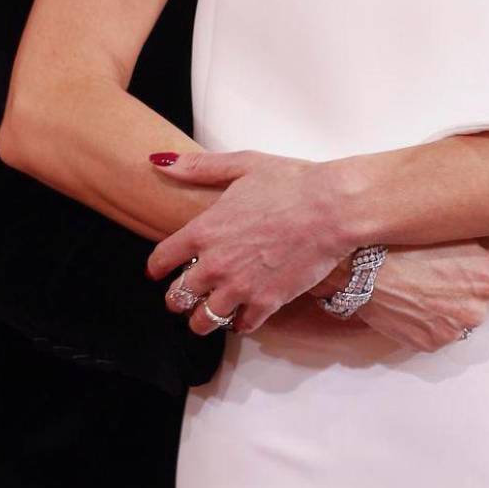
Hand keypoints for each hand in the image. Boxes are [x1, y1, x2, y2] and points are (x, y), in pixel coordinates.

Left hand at [147, 151, 350, 334]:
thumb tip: (160, 160)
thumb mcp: (242, 165)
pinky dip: (239, 321)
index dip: (156, 268)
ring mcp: (240, 287)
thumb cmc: (291, 183)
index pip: (161, 260)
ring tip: (208, 312)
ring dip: (202, 318)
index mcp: (204, 230)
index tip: (158, 271)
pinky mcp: (267, 302)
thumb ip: (199, 167)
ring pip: (203, 321)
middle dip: (177, 298)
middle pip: (177, 297)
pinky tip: (243, 311)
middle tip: (184, 296)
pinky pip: (241, 326)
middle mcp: (216, 264)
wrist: (332, 208)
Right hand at [356, 236, 488, 352]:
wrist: (361, 269)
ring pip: (468, 314)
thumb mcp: (457, 231)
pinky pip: (444, 330)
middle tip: (455, 265)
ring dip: (457, 301)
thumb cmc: (406, 242)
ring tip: (427, 281)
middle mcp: (478, 311)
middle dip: (483, 283)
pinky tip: (415, 299)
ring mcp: (454, 331)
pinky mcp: (430, 344)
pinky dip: (435, 317)